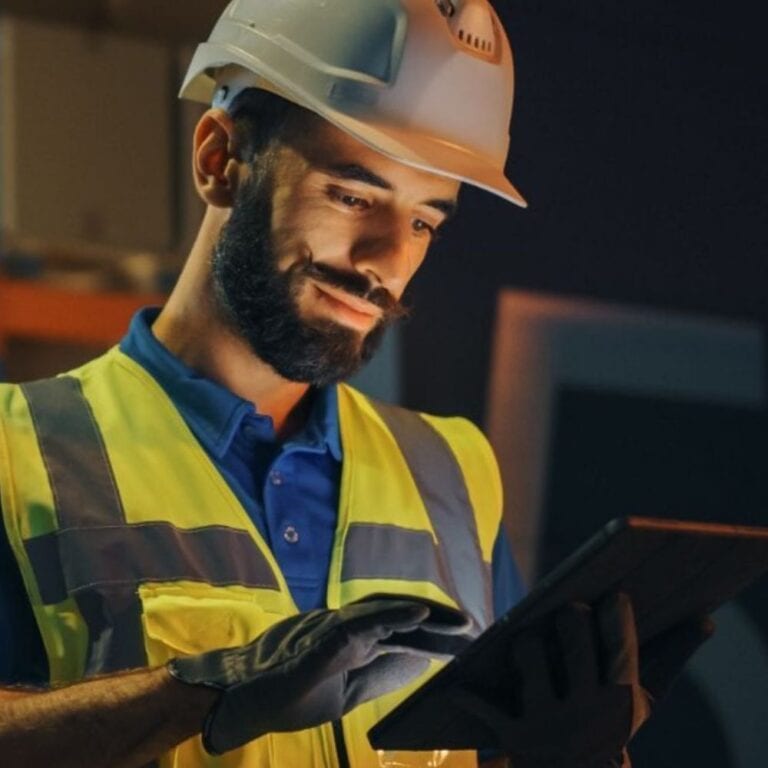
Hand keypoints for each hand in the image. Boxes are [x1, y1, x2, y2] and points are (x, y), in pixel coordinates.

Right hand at [168, 597, 467, 754]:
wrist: (245, 698)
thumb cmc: (290, 694)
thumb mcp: (344, 694)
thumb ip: (378, 678)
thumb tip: (417, 666)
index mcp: (359, 645)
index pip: (405, 635)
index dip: (437, 635)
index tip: (468, 643)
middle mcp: (353, 629)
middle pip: (403, 618)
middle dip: (441, 622)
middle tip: (475, 629)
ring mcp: (339, 627)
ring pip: (389, 612)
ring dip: (427, 615)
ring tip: (460, 622)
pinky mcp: (326, 636)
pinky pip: (365, 621)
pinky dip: (394, 614)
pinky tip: (421, 615)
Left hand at [451, 594, 711, 767]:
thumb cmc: (607, 733)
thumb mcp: (637, 706)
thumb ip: (666, 660)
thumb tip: (704, 620)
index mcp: (620, 700)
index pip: (621, 646)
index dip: (617, 615)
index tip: (615, 593)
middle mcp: (586, 711)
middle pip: (573, 636)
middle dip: (569, 615)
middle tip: (569, 608)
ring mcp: (548, 724)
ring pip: (528, 652)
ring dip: (525, 641)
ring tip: (528, 639)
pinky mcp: (513, 740)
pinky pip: (483, 707)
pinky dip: (466, 696)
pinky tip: (455, 687)